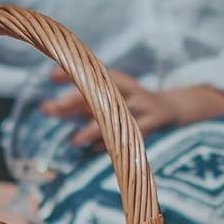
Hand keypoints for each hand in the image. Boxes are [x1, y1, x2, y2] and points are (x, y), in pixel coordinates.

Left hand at [42, 69, 223, 147]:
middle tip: (50, 109)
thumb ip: (83, 104)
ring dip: (93, 128)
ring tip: (73, 141)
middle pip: (98, 92)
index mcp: (116, 80)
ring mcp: (143, 105)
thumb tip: (48, 109)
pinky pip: (134, 133)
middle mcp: (129, 89)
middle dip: (73, 101)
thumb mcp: (111, 99)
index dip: (71, 73)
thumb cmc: (131, 106)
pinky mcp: (155, 122)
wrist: (175, 109)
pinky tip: (98, 150)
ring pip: (115, 115)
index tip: (50, 76)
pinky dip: (116, 142)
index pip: (90, 72)